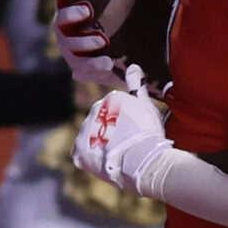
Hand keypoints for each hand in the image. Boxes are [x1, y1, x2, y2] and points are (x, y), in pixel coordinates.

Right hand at [49, 0, 125, 89]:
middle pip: (61, 21)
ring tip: (103, 40)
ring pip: (72, 47)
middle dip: (72, 15)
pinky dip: (95, 65)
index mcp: (72, 10)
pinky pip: (84, 68)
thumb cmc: (114, 29)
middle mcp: (66, 30)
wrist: (119, 64)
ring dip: (86, 42)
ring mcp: (71, 51)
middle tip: (88, 10)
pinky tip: (108, 62)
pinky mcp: (80, 70)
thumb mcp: (118, 6)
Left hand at [72, 81, 172, 196]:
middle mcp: (95, 109)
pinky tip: (106, 162)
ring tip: (118, 155)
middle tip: (127, 145)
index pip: (116, 110)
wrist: (141, 160)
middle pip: (102, 121)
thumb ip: (137, 86)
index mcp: (112, 98)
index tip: (135, 132)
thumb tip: (133, 65)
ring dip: (100, 145)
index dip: (127, 124)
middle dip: (111, 132)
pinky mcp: (78, 150)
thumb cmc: (149, 134)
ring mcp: (85, 130)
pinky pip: (82, 154)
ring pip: (91, 137)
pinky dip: (92, 159)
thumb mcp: (147, 106)